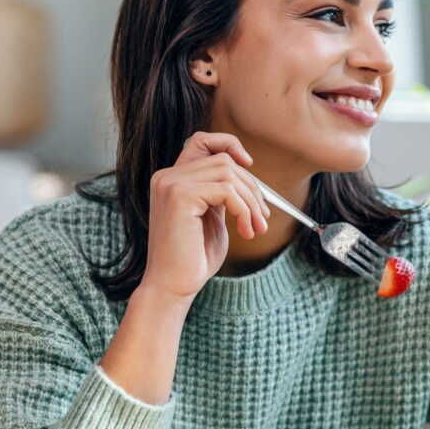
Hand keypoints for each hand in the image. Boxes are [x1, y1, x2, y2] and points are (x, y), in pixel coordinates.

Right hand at [141, 131, 270, 300]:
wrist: (173, 287)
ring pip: (228, 173)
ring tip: (254, 228)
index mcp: (172, 180)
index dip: (228, 145)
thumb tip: (247, 175)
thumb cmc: (193, 258)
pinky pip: (226, 190)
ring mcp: (171, 184)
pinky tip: (245, 231)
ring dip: (250, 201)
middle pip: (224, 160)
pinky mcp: (180, 196)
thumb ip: (220, 194)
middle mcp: (167, 177)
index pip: (200, 141)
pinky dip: (243, 209)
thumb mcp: (211, 218)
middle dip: (251, 188)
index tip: (249, 165)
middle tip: (262, 219)